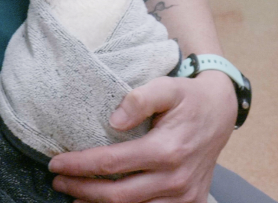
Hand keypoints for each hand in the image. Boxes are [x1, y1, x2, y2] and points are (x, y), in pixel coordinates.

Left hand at [47, 73, 237, 202]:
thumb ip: (139, 98)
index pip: (111, 163)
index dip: (79, 165)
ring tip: (76, 198)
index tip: (56, 164)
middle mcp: (175, 178)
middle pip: (117, 195)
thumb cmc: (188, 98)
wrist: (221, 112)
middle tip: (59, 183)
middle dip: (82, 190)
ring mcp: (184, 196)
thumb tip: (114, 120)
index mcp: (167, 149)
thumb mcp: (166, 86)